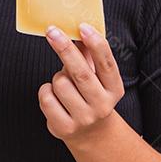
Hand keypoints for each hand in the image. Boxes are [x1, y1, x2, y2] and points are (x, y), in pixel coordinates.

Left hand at [37, 22, 124, 144]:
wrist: (91, 134)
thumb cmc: (90, 95)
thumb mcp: (96, 77)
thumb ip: (88, 55)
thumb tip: (78, 29)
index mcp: (114, 89)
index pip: (106, 64)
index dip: (95, 44)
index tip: (82, 27)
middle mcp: (102, 105)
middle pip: (81, 73)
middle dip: (65, 49)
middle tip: (52, 31)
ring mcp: (83, 119)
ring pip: (60, 83)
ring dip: (57, 77)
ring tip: (64, 84)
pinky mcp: (64, 128)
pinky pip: (46, 98)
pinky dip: (46, 91)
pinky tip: (54, 96)